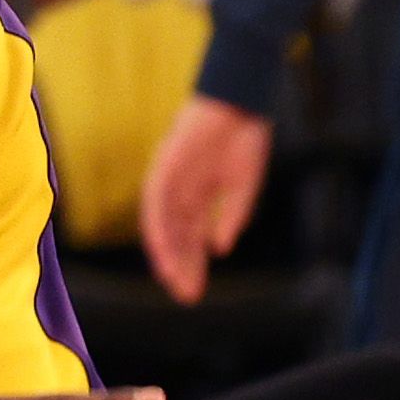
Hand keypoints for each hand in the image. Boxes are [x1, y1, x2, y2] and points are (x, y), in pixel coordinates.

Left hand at [139, 94, 273, 302]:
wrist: (242, 105)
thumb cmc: (244, 141)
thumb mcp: (244, 188)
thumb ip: (231, 218)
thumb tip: (220, 249)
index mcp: (199, 197)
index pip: (191, 238)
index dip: (193, 265)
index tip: (196, 291)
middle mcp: (181, 192)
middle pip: (175, 236)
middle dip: (180, 265)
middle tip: (185, 295)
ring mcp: (171, 179)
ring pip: (162, 223)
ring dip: (166, 251)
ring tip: (173, 279)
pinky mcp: (165, 165)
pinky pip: (155, 199)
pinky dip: (158, 223)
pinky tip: (163, 246)